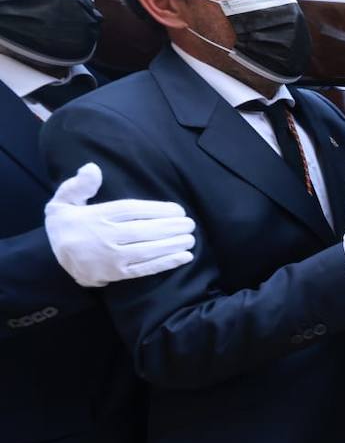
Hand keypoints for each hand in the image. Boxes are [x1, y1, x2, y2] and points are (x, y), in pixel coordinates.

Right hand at [44, 163, 196, 287]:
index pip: (130, 211)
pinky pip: (145, 269)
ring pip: (147, 250)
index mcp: (95, 217)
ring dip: (172, 245)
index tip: (177, 209)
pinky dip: (166, 263)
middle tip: (190, 223)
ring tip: (191, 238)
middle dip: (170, 227)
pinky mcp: (117, 274)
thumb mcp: (62, 201)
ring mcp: (111, 258)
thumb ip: (78, 185)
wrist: (55, 258)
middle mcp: (103, 237)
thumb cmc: (66, 225)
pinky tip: (184, 257)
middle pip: (142, 231)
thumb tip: (93, 168)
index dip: (156, 210)